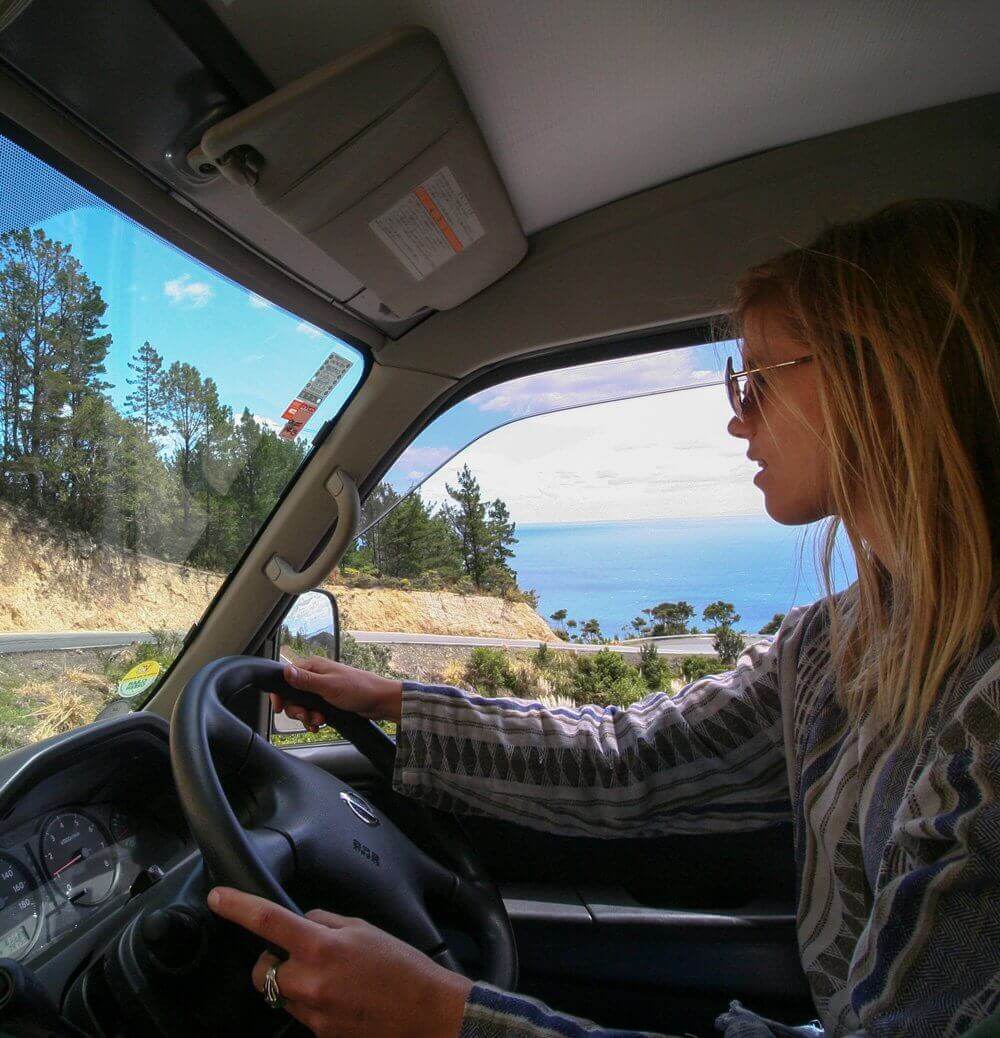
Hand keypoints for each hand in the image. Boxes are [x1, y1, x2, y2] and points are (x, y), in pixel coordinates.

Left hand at [207, 886, 470, 1037]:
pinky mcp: (320, 1036)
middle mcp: (310, 984)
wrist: (427, 1013)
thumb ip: (324, 923)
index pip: (268, 922)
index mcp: (321, 948)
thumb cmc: (401, 967)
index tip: (218, 898)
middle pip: (262, 971)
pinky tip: (343, 998)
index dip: (238, 908)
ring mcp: (313, 1015)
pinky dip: (314, 1002)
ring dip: (295, 983)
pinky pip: (302, 1014)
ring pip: (281, 995)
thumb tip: (301, 923)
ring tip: (333, 979)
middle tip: (299, 954)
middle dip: (272, 961)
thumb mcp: (363, 929)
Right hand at [270, 656, 402, 730]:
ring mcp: (321, 689)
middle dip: (298, 710)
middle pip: (292, 695)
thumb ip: (306, 680)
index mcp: (313, 667)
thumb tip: (286, 671)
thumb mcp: (329, 686)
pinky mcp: (327, 700)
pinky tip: (319, 725)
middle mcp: (315, 676)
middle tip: (307, 717)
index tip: (279, 708)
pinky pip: (313, 711)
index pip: (286, 677)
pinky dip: (314, 719)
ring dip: (307, 716)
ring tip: (319, 721)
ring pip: (302, 706)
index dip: (280, 694)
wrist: (379, 701)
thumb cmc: (358, 689)